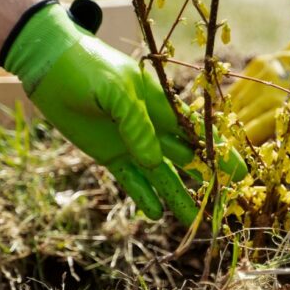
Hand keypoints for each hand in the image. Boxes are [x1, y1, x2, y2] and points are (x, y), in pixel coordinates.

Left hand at [3, 2, 245, 224]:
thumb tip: (153, 161)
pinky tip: (155, 214)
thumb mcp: (111, 89)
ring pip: (162, 175)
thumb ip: (134, 123)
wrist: (50, 67)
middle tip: (224, 204)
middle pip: (187, 157)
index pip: (197, 131)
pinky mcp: (111, 154)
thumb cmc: (85, 68)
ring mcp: (132, 142)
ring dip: (177, 197)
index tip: (238, 172)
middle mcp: (152, 127)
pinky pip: (132, 180)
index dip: (219, 151)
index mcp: (161, 104)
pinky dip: (144, 196)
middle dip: (206, 179)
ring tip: (193, 223)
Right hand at [228, 0, 289, 153]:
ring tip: (221, 141)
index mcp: (287, 104)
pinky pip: (237, 89)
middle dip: (232, 139)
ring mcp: (262, 71)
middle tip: (224, 158)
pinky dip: (231, 105)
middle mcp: (270, 86)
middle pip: (241, 119)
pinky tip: (228, 119)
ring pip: (235, 103)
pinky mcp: (259, 62)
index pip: (254, 131)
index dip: (242, 149)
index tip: (234, 164)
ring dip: (228, 123)